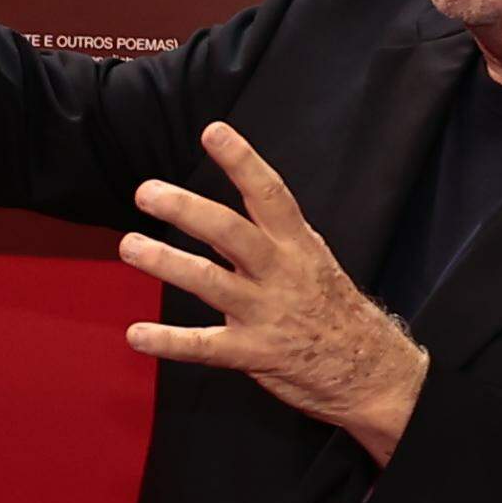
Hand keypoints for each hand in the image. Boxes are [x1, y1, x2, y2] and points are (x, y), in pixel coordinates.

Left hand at [121, 125, 427, 463]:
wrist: (371, 371)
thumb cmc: (333, 309)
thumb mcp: (313, 260)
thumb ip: (274, 233)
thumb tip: (244, 192)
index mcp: (296, 245)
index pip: (269, 194)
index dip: (242, 161)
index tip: (213, 132)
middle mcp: (280, 272)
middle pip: (232, 233)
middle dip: (187, 210)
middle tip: (146, 192)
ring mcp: (266, 313)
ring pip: (211, 283)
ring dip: (167, 263)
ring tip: (130, 246)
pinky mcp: (254, 353)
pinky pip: (205, 347)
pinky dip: (169, 342)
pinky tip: (137, 335)